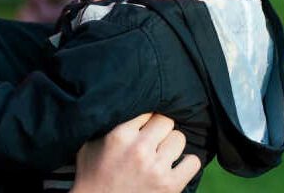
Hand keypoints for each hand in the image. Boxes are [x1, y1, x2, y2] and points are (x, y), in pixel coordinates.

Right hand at [72, 113, 200, 192]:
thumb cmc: (91, 173)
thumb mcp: (90, 141)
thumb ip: (106, 121)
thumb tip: (119, 100)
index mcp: (121, 134)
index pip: (147, 111)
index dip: (145, 119)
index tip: (143, 125)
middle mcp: (140, 148)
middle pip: (165, 121)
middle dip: (159, 128)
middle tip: (152, 137)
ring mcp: (157, 168)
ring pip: (179, 138)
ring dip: (171, 144)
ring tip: (161, 152)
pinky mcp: (170, 186)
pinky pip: (193, 162)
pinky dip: (186, 162)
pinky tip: (174, 164)